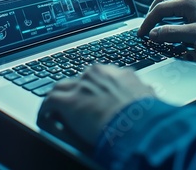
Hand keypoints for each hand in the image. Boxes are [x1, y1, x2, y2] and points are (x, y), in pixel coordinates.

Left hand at [38, 64, 155, 145]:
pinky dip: (46, 109)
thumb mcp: (149, 98)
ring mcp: (81, 86)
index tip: (94, 96)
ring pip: (62, 86)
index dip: (95, 87)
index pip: (100, 76)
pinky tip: (45, 116)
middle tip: (77, 103)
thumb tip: (149, 93)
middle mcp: (97, 75)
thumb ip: (144, 93)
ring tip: (57, 108)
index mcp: (117, 73)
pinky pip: (49, 101)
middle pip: (80, 79)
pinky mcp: (68, 101)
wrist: (137, 123)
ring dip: (60, 97)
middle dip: (77, 90)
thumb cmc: (146, 114)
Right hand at [138, 0, 195, 51]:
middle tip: (147, 24)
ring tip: (158, 22)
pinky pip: (184, 1)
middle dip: (152, 11)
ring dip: (163, 9)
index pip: (160, 9)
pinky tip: (176, 18)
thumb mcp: (195, 36)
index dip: (148, 22)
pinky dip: (174, 9)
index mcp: (188, 2)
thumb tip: (154, 34)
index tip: (143, 33)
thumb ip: (172, 34)